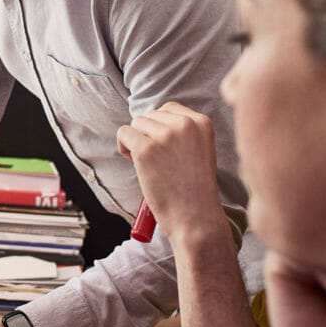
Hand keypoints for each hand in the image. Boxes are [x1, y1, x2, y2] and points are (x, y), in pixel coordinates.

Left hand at [117, 102, 225, 242]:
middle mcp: (185, 124)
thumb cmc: (194, 189)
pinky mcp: (146, 149)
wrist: (196, 217)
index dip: (160, 128)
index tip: (166, 150)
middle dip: (148, 135)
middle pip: (150, 115)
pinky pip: (123, 133)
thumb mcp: (199, 149)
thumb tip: (148, 120)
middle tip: (159, 161)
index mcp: (202, 122)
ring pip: (136, 123)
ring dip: (136, 141)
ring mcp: (166, 135)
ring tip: (151, 165)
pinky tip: (136, 163)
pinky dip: (124, 147)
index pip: (168, 109)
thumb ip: (181, 132)